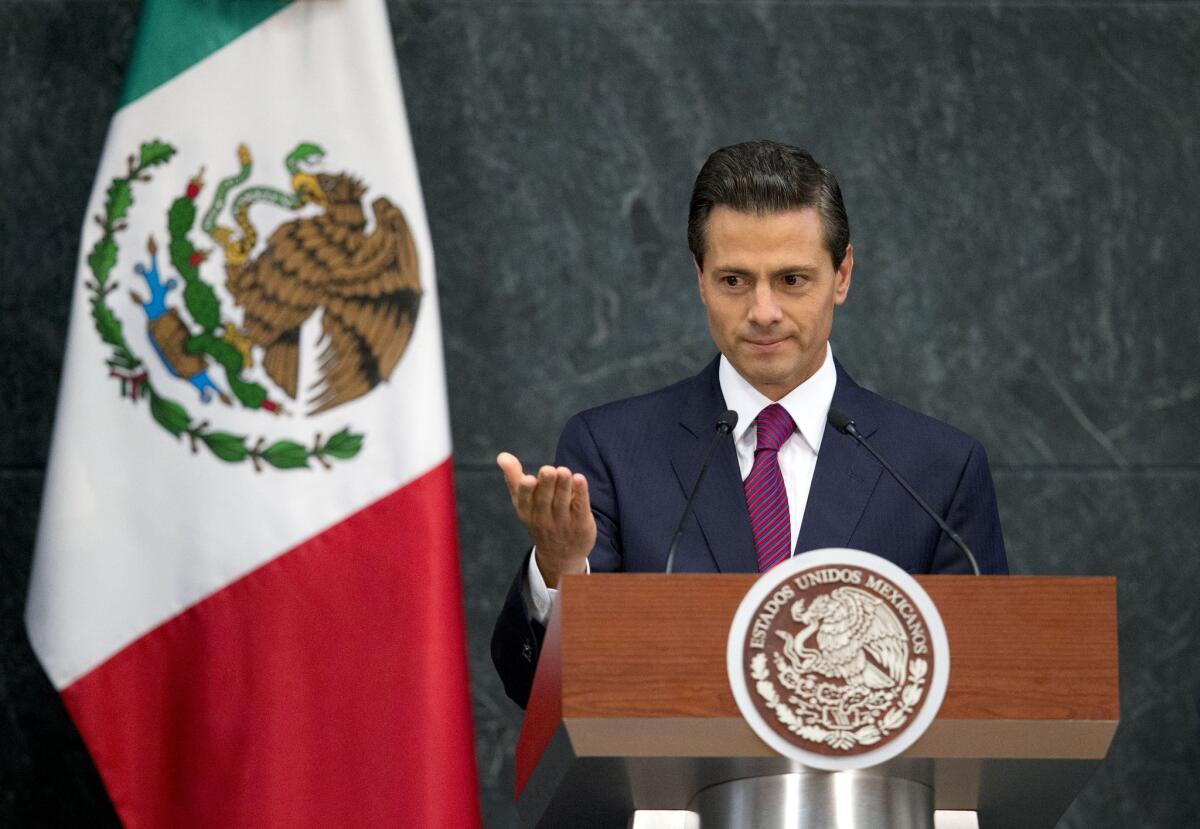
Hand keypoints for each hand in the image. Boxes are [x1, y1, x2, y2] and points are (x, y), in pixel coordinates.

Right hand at [497, 452, 595, 588]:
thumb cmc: (540, 519)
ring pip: (562, 502)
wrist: (561, 556)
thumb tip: (502, 456)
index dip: (526, 490)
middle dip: (546, 484)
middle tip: (549, 469)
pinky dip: (580, 494)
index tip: (528, 479)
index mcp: (526, 511)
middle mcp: (543, 518)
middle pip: (544, 500)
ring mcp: (563, 522)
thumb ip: (513, 478)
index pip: (524, 500)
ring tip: (564, 471)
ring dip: (563, 486)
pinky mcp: (581, 523)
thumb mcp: (523, 502)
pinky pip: (580, 507)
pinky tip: (580, 479)